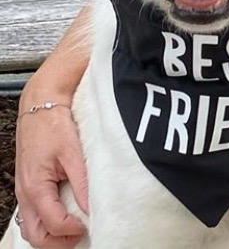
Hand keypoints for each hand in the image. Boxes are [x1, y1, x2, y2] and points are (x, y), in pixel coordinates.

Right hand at [14, 104, 87, 247]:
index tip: (90, 226)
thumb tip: (91, 207)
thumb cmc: (53, 125)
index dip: (72, 231)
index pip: (52, 223)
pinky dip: (45, 223)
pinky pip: (31, 215)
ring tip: (73, 231)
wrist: (40, 106)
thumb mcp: (73, 152)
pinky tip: (62, 217)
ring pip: (31, 228)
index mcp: (35, 187)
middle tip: (80, 238)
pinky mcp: (27, 186)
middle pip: (35, 235)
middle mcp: (24, 194)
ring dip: (50, 235)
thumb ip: (82, 182)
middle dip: (57, 243)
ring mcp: (23, 192)